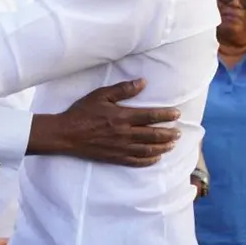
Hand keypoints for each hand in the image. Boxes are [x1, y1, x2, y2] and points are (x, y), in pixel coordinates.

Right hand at [53, 79, 180, 166]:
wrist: (66, 134)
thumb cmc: (82, 112)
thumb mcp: (100, 95)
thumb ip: (122, 89)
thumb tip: (142, 82)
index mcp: (122, 116)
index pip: (150, 116)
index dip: (166, 115)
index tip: (177, 114)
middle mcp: (125, 133)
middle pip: (153, 135)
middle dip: (169, 133)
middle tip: (179, 132)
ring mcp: (121, 148)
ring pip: (148, 149)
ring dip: (163, 147)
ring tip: (172, 144)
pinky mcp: (115, 158)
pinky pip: (136, 161)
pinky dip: (149, 160)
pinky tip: (156, 158)